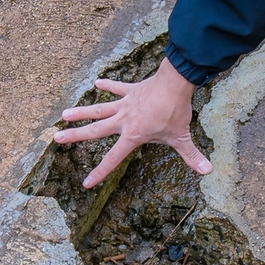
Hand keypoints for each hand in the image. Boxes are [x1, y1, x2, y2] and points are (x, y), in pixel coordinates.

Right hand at [53, 57, 209, 188]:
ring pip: (99, 109)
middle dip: (75, 136)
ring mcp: (125, 104)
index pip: (113, 158)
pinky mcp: (131, 90)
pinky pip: (117, 87)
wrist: (174, 83)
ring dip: (82, 111)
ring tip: (64, 114)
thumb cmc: (175, 111)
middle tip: (56, 138)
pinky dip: (108, 84)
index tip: (86, 183)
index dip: (100, 172)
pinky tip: (97, 82)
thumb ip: (192, 155)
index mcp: (132, 135)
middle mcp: (123, 120)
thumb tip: (208, 171)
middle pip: (95, 130)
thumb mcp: (181, 137)